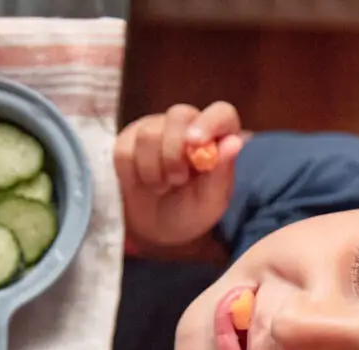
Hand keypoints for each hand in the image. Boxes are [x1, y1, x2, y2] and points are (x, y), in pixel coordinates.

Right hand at [115, 101, 244, 249]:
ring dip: (154, 171)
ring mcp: (157, 128)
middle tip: (177, 180)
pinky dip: (133, 176)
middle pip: (179, 115)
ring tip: (162, 186)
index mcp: (218, 138)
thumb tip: (234, 142)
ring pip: (148, 135)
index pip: (222, 114)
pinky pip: (124, 151)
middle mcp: (188, 125)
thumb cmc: (190, 213)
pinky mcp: (129, 138)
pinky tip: (144, 183)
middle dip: (174, 152)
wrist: (155, 227)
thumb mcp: (210, 204)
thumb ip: (220, 175)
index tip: (195, 143)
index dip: (210, 123)